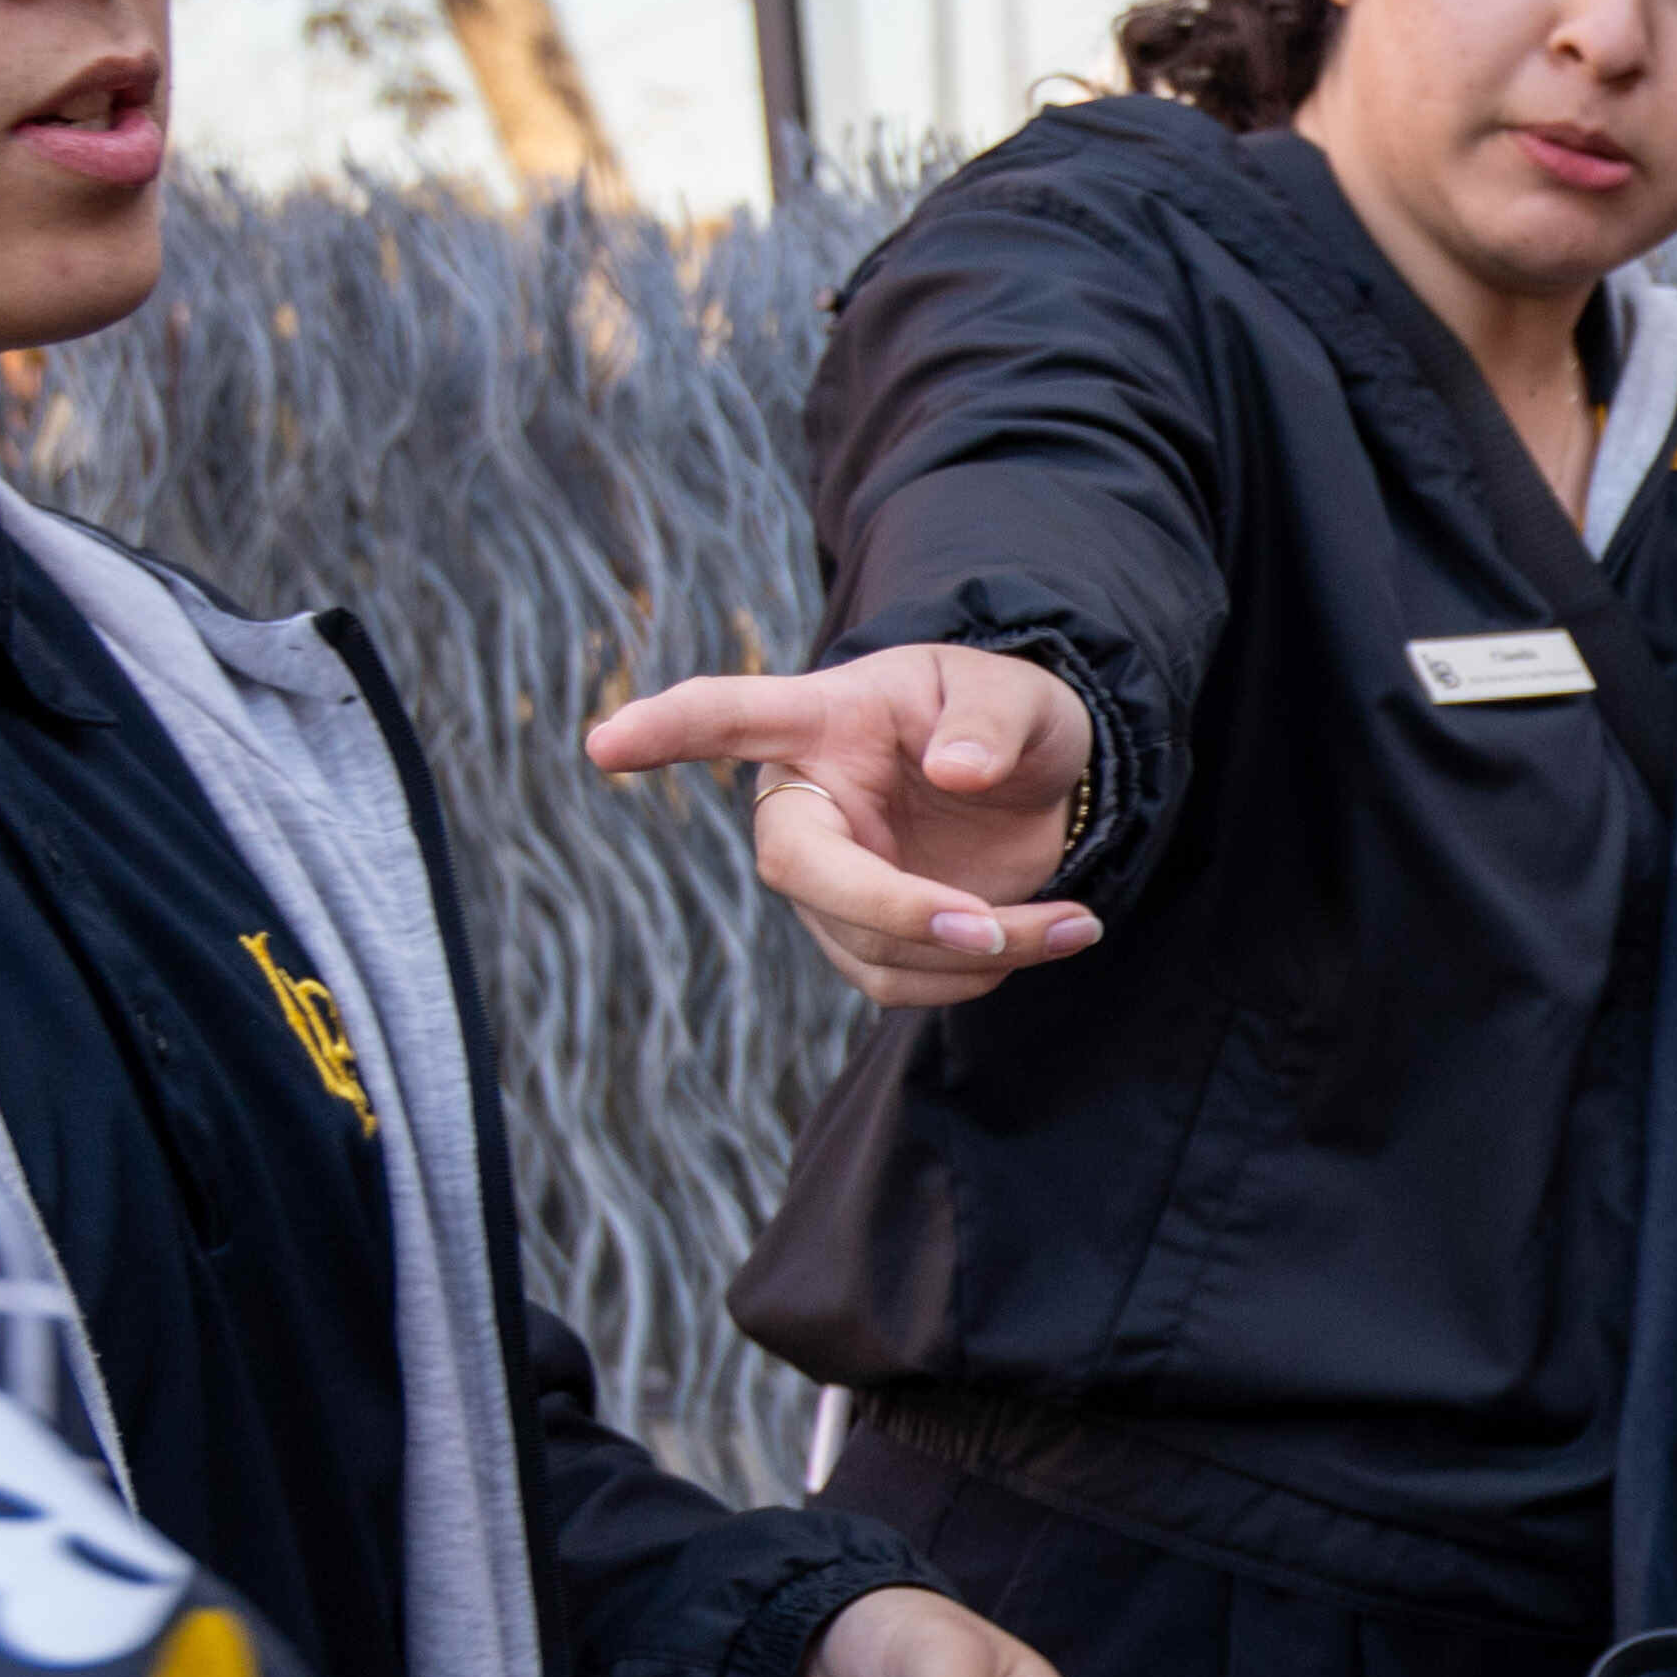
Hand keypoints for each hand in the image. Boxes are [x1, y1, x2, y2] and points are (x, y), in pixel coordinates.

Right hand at [590, 646, 1104, 1002]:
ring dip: (976, 953)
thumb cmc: (1004, 716)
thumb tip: (959, 770)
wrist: (1032, 780)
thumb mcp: (1017, 693)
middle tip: (988, 926)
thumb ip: (990, 721)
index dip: (666, 731)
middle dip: (893, 910)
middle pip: (799, 870)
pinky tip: (1045, 940)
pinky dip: (978, 976)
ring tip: (1074, 925)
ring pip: (866, 945)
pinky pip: (900, 983)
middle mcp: (803, 805)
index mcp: (818, 722)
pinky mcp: (862, 936)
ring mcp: (827, 879)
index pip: (728, 717)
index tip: (603, 744)